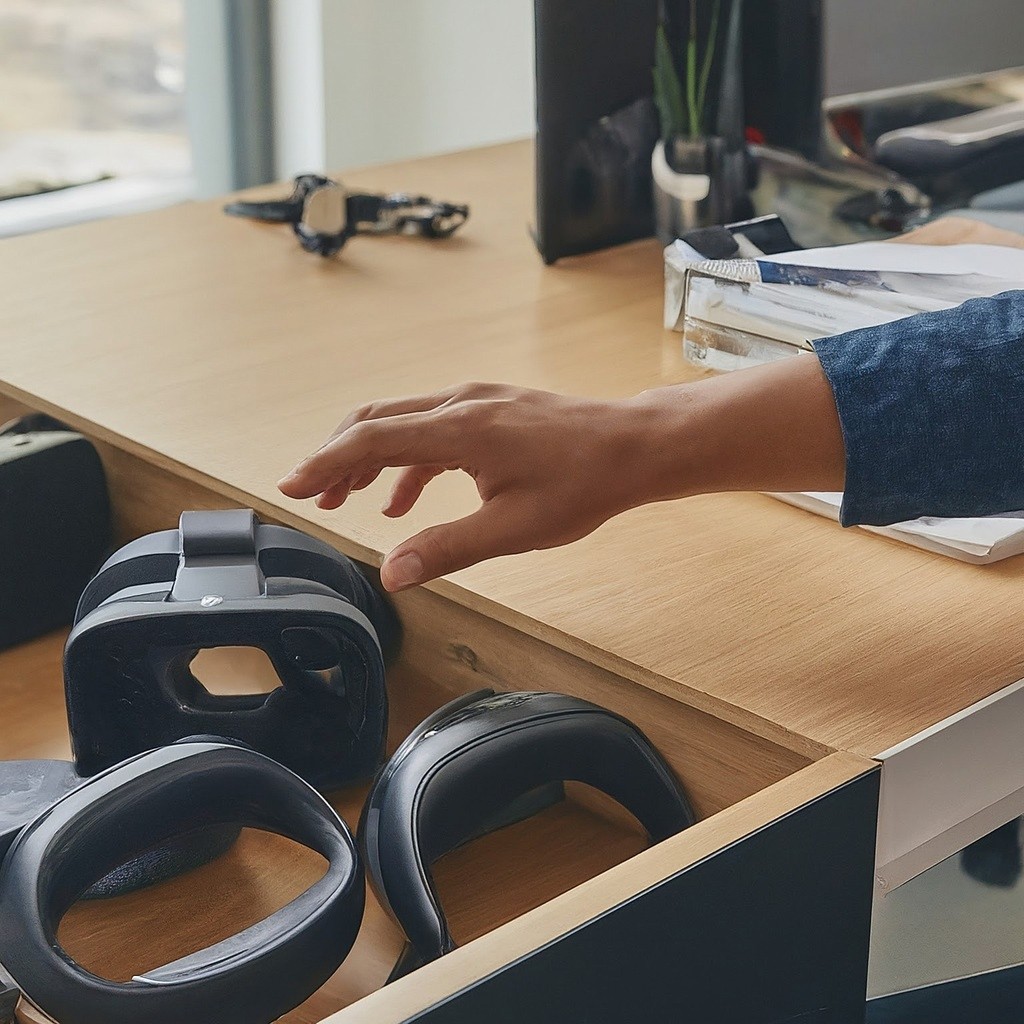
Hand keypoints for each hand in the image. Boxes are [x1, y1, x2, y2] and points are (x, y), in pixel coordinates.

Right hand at [277, 383, 684, 590]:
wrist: (634, 446)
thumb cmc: (584, 484)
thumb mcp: (513, 528)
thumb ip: (446, 548)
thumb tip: (392, 574)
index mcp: (461, 429)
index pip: (370, 439)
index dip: (324, 463)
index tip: (289, 485)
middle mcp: (462, 404)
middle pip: (376, 420)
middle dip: (337, 457)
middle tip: (310, 495)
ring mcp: (477, 401)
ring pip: (402, 421)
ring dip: (369, 458)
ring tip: (346, 497)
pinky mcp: (491, 408)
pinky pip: (432, 429)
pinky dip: (407, 460)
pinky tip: (401, 498)